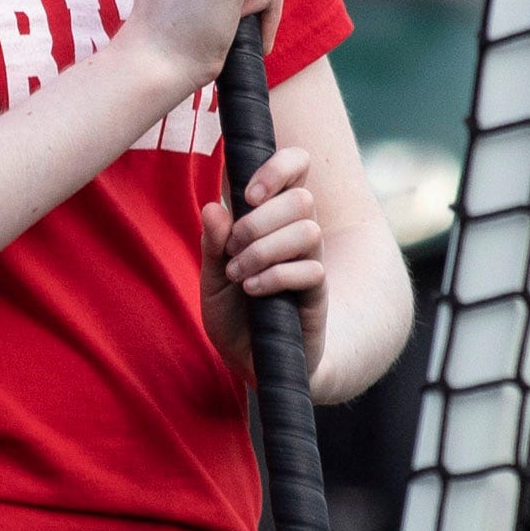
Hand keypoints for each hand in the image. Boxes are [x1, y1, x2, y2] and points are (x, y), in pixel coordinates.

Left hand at [200, 143, 326, 379]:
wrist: (252, 363)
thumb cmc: (234, 315)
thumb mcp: (212, 278)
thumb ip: (213, 243)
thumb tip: (212, 207)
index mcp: (271, 218)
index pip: (297, 167)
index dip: (279, 167)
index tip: (249, 193)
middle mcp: (296, 235)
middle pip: (302, 198)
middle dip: (259, 221)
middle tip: (233, 248)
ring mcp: (311, 263)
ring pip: (308, 231)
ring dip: (265, 250)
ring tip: (240, 274)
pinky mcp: (317, 295)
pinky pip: (311, 272)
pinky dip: (276, 277)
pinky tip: (253, 291)